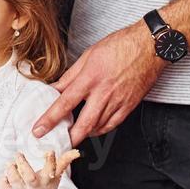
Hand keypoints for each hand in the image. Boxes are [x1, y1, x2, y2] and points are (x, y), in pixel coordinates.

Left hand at [0, 149, 80, 188]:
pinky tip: (6, 175)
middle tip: (19, 154)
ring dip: (11, 170)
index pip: (50, 169)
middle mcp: (34, 187)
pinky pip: (3, 187)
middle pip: (28, 176)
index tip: (50, 151)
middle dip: (22, 163)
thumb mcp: (56, 175)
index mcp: (46, 180)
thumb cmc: (47, 186)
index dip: (50, 160)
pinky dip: (2, 179)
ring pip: (14, 180)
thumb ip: (64, 162)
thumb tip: (76, 152)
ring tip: (11, 164)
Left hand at [33, 25, 165, 145]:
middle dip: (69, 137)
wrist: (150, 47)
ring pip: (98, 127)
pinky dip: (100, 130)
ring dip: (84, 133)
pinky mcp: (129, 106)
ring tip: (72, 134)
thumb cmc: (121, 45)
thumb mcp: (89, 55)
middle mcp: (104, 92)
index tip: (39, 129)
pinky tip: (93, 128)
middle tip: (58, 142)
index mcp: (91, 77)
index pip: (65, 102)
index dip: (50, 118)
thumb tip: (55, 89)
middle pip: (84, 123)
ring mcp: (118, 101)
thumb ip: (70, 75)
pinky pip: (112, 124)